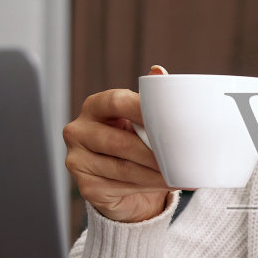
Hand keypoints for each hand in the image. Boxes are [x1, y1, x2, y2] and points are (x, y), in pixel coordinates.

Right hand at [63, 66, 173, 223]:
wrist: (125, 185)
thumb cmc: (135, 144)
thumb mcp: (140, 120)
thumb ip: (149, 98)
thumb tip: (158, 71)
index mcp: (94, 106)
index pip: (116, 101)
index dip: (143, 109)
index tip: (168, 119)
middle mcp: (79, 131)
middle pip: (120, 141)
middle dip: (153, 151)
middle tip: (180, 156)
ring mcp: (77, 160)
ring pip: (124, 167)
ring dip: (155, 172)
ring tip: (179, 173)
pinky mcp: (86, 186)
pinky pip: (122, 185)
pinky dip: (148, 185)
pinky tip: (166, 183)